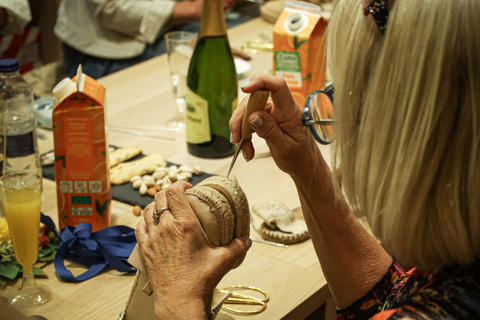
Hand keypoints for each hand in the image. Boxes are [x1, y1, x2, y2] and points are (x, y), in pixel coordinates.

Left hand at [135, 181, 250, 318]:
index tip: (187, 186)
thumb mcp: (224, 260)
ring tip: (166, 208)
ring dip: (156, 204)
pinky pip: (139, 227)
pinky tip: (151, 223)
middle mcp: (166, 228)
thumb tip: (247, 239)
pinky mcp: (145, 249)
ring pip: (148, 210)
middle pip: (160, 196)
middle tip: (178, 196)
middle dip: (169, 191)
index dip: (180, 183)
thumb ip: (238, 247)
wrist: (179, 301)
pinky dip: (145, 221)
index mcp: (185, 225)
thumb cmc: (200, 280)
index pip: (175, 192)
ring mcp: (153, 238)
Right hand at [230, 73, 321, 178]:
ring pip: (248, 110)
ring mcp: (272, 113)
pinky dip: (244, 135)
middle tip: (238, 137)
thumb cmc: (300, 158)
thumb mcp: (284, 148)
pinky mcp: (266, 120)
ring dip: (241, 129)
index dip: (261, 81)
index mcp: (290, 112)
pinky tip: (247, 149)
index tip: (245, 88)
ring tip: (245, 148)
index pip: (278, 86)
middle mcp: (281, 108)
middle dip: (241, 117)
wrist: (304, 166)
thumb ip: (269, 131)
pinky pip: (249, 121)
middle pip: (254, 98)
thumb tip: (253, 115)